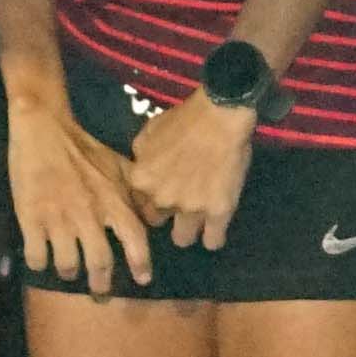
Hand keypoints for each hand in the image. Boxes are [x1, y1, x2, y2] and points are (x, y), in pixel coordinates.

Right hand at [8, 89, 159, 295]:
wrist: (44, 129)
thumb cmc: (84, 148)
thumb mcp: (118, 164)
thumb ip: (137, 191)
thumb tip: (154, 217)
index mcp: (112, 201)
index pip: (135, 240)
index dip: (140, 263)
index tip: (142, 279)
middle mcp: (89, 215)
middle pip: (100, 262)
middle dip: (101, 284)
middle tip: (100, 293)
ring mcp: (58, 219)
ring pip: (67, 265)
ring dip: (68, 274)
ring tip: (68, 272)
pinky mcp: (31, 219)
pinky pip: (36, 256)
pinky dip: (38, 264)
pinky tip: (40, 259)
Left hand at [127, 90, 258, 246]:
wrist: (220, 115)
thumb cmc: (184, 119)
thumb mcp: (148, 132)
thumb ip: (140, 156)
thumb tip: (141, 168)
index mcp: (141, 180)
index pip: (135, 203)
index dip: (147, 199)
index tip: (157, 195)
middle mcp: (161, 200)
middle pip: (157, 222)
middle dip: (165, 214)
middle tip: (178, 202)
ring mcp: (191, 208)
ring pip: (183, 238)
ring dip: (187, 231)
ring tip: (196, 223)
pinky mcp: (218, 212)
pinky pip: (213, 241)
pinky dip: (213, 238)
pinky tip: (214, 232)